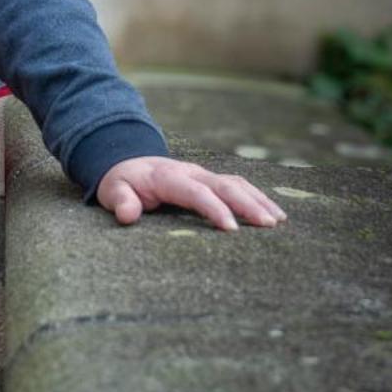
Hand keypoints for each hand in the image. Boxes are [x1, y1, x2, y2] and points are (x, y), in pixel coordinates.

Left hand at [96, 156, 286, 231]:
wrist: (127, 162)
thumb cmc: (122, 182)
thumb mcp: (112, 190)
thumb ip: (120, 201)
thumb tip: (127, 215)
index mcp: (168, 177)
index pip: (195, 192)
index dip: (214, 208)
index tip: (231, 229)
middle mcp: (190, 172)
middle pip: (224, 185)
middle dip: (247, 204)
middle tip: (268, 225)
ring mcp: (203, 175)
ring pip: (236, 183)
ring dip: (258, 199)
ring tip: (279, 221)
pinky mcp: (211, 181)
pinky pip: (238, 185)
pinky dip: (257, 196)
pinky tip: (274, 212)